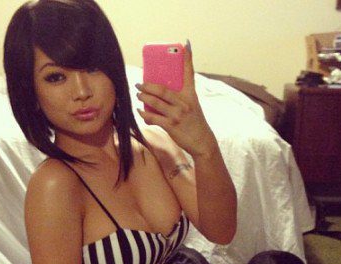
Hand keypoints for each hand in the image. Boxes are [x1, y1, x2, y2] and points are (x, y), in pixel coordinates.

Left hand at [136, 42, 214, 156]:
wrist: (202, 142)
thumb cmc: (195, 124)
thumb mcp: (192, 108)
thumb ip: (180, 100)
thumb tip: (160, 95)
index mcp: (191, 96)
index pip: (189, 73)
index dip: (187, 58)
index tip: (185, 44)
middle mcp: (184, 103)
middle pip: (162, 90)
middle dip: (148, 86)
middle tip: (139, 84)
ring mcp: (177, 115)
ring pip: (156, 103)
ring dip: (144, 98)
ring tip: (138, 95)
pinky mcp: (171, 126)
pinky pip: (153, 118)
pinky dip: (144, 114)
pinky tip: (139, 111)